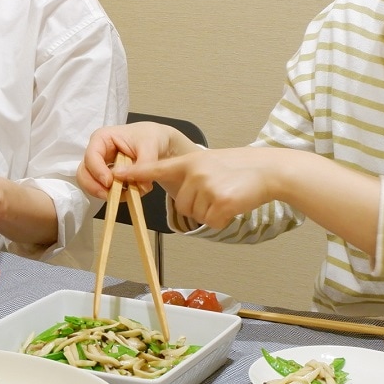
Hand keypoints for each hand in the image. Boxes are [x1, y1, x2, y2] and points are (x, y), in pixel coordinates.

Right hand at [77, 121, 196, 199]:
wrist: (158, 143)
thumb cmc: (151, 137)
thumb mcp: (151, 147)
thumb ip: (144, 164)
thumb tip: (138, 186)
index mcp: (102, 138)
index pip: (91, 156)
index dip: (97, 171)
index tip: (109, 183)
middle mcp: (97, 152)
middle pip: (84, 173)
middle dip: (95, 187)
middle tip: (111, 196)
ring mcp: (100, 166)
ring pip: (90, 184)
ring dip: (105, 193)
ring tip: (126, 195)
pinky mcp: (106, 178)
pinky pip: (102, 190)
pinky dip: (114, 195)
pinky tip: (129, 193)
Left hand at [128, 148, 280, 228]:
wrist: (266, 170)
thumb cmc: (238, 168)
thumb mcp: (208, 163)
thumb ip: (189, 175)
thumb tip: (179, 195)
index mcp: (189, 161)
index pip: (157, 168)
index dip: (136, 172)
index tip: (117, 174)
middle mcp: (195, 173)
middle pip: (181, 204)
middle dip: (197, 205)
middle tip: (216, 192)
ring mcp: (208, 187)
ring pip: (195, 215)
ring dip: (209, 212)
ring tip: (225, 195)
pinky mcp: (221, 202)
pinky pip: (210, 222)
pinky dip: (221, 219)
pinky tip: (232, 205)